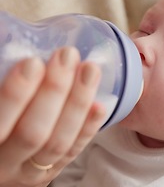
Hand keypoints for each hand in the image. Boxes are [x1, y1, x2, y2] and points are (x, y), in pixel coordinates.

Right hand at [0, 47, 104, 185]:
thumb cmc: (0, 116)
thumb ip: (1, 80)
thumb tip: (10, 44)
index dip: (15, 95)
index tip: (32, 63)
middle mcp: (5, 163)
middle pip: (34, 133)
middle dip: (54, 91)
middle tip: (68, 56)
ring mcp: (30, 172)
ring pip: (59, 143)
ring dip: (77, 103)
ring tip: (90, 70)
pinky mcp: (52, 172)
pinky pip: (73, 151)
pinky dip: (88, 127)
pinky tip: (101, 104)